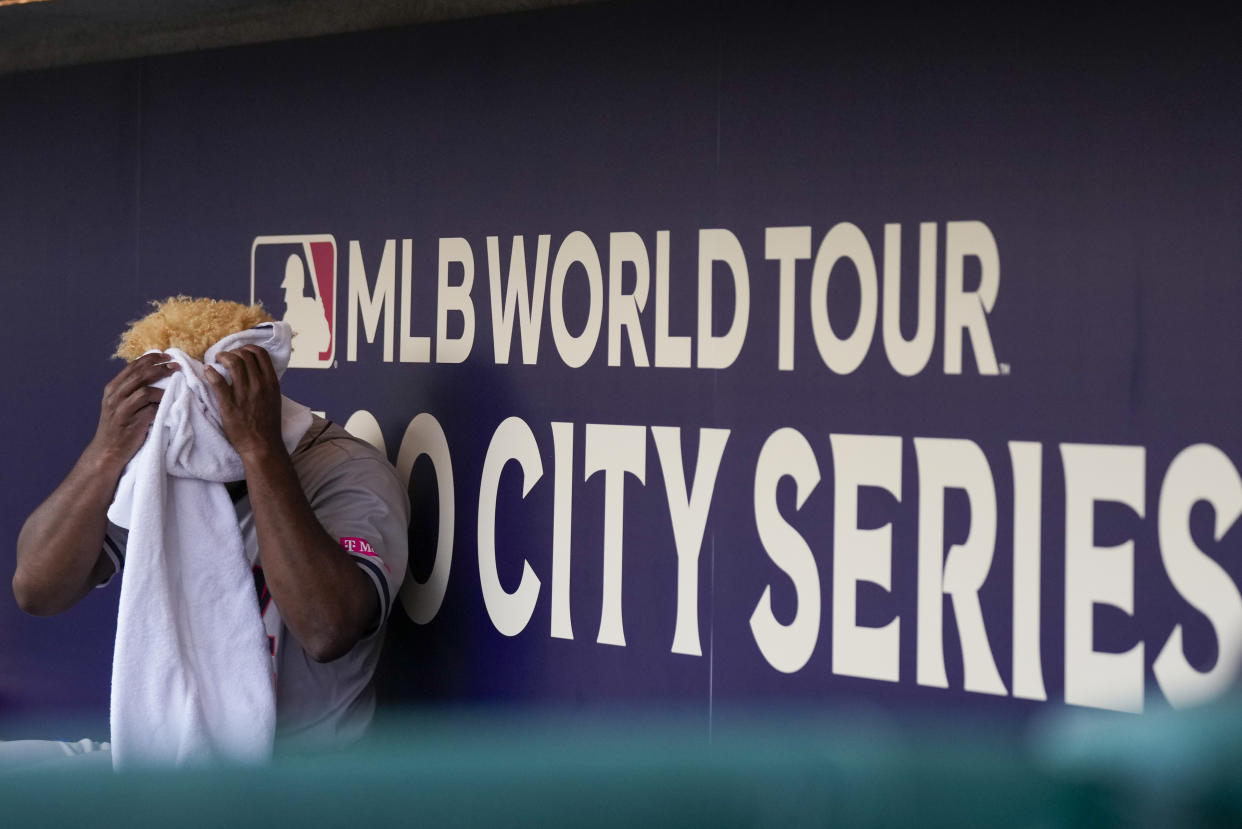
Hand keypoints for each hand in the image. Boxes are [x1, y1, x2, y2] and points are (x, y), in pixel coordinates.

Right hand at [87, 353, 176, 470]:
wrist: (107, 452)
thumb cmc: (119, 427)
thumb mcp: (120, 404)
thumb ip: (132, 390)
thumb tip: (155, 373)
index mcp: (112, 388)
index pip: (132, 367)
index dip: (150, 359)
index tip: (166, 356)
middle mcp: (114, 396)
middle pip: (139, 375)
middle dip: (160, 367)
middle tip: (176, 365)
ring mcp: (121, 410)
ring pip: (144, 390)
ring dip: (163, 386)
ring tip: (177, 383)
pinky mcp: (131, 423)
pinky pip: (150, 409)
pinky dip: (162, 404)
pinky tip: (170, 402)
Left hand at [205, 345, 283, 459]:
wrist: (262, 445)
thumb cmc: (268, 425)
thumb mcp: (274, 399)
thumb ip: (267, 384)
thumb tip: (256, 371)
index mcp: (271, 383)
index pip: (261, 354)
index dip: (248, 348)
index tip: (241, 351)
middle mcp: (259, 385)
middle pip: (245, 355)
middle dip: (233, 352)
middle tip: (226, 356)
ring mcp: (244, 394)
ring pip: (233, 363)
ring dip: (223, 357)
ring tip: (216, 360)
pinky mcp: (229, 404)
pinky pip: (218, 381)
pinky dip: (211, 372)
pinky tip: (207, 371)